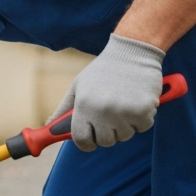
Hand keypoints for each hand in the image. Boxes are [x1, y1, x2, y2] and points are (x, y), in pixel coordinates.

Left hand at [58, 34, 165, 151]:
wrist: (132, 52)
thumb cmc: (103, 70)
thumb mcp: (78, 86)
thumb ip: (64, 108)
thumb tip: (50, 124)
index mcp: (84, 105)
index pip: (81, 140)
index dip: (86, 143)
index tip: (91, 140)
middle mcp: (103, 111)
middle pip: (105, 141)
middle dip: (108, 132)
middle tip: (110, 114)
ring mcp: (124, 112)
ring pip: (125, 136)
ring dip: (125, 125)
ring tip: (124, 103)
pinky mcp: (144, 111)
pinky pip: (143, 127)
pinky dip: (142, 118)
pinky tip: (137, 101)